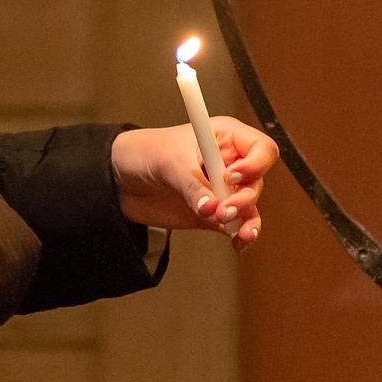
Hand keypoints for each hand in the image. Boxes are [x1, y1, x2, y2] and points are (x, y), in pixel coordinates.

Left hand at [110, 119, 278, 251]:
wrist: (121, 179)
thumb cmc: (146, 153)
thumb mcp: (169, 163)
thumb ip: (193, 186)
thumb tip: (212, 209)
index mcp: (225, 137)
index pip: (260, 148)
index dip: (255, 164)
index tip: (231, 178)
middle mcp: (230, 162)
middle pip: (257, 181)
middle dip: (245, 198)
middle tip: (224, 210)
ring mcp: (223, 190)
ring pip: (250, 206)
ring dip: (248, 221)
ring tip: (240, 235)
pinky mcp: (214, 213)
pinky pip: (236, 225)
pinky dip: (239, 235)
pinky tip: (237, 244)